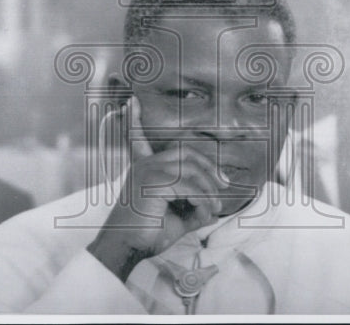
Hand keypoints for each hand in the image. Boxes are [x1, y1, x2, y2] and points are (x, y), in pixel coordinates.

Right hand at [87, 96, 228, 281]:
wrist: (126, 248)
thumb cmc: (147, 233)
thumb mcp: (176, 216)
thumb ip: (193, 205)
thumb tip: (214, 207)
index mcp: (144, 168)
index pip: (137, 138)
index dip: (134, 119)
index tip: (131, 100)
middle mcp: (144, 165)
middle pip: (186, 153)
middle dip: (208, 167)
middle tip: (224, 186)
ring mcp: (148, 171)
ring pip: (192, 170)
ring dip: (209, 190)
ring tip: (214, 208)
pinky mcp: (154, 182)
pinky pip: (190, 186)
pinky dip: (203, 200)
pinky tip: (205, 213)